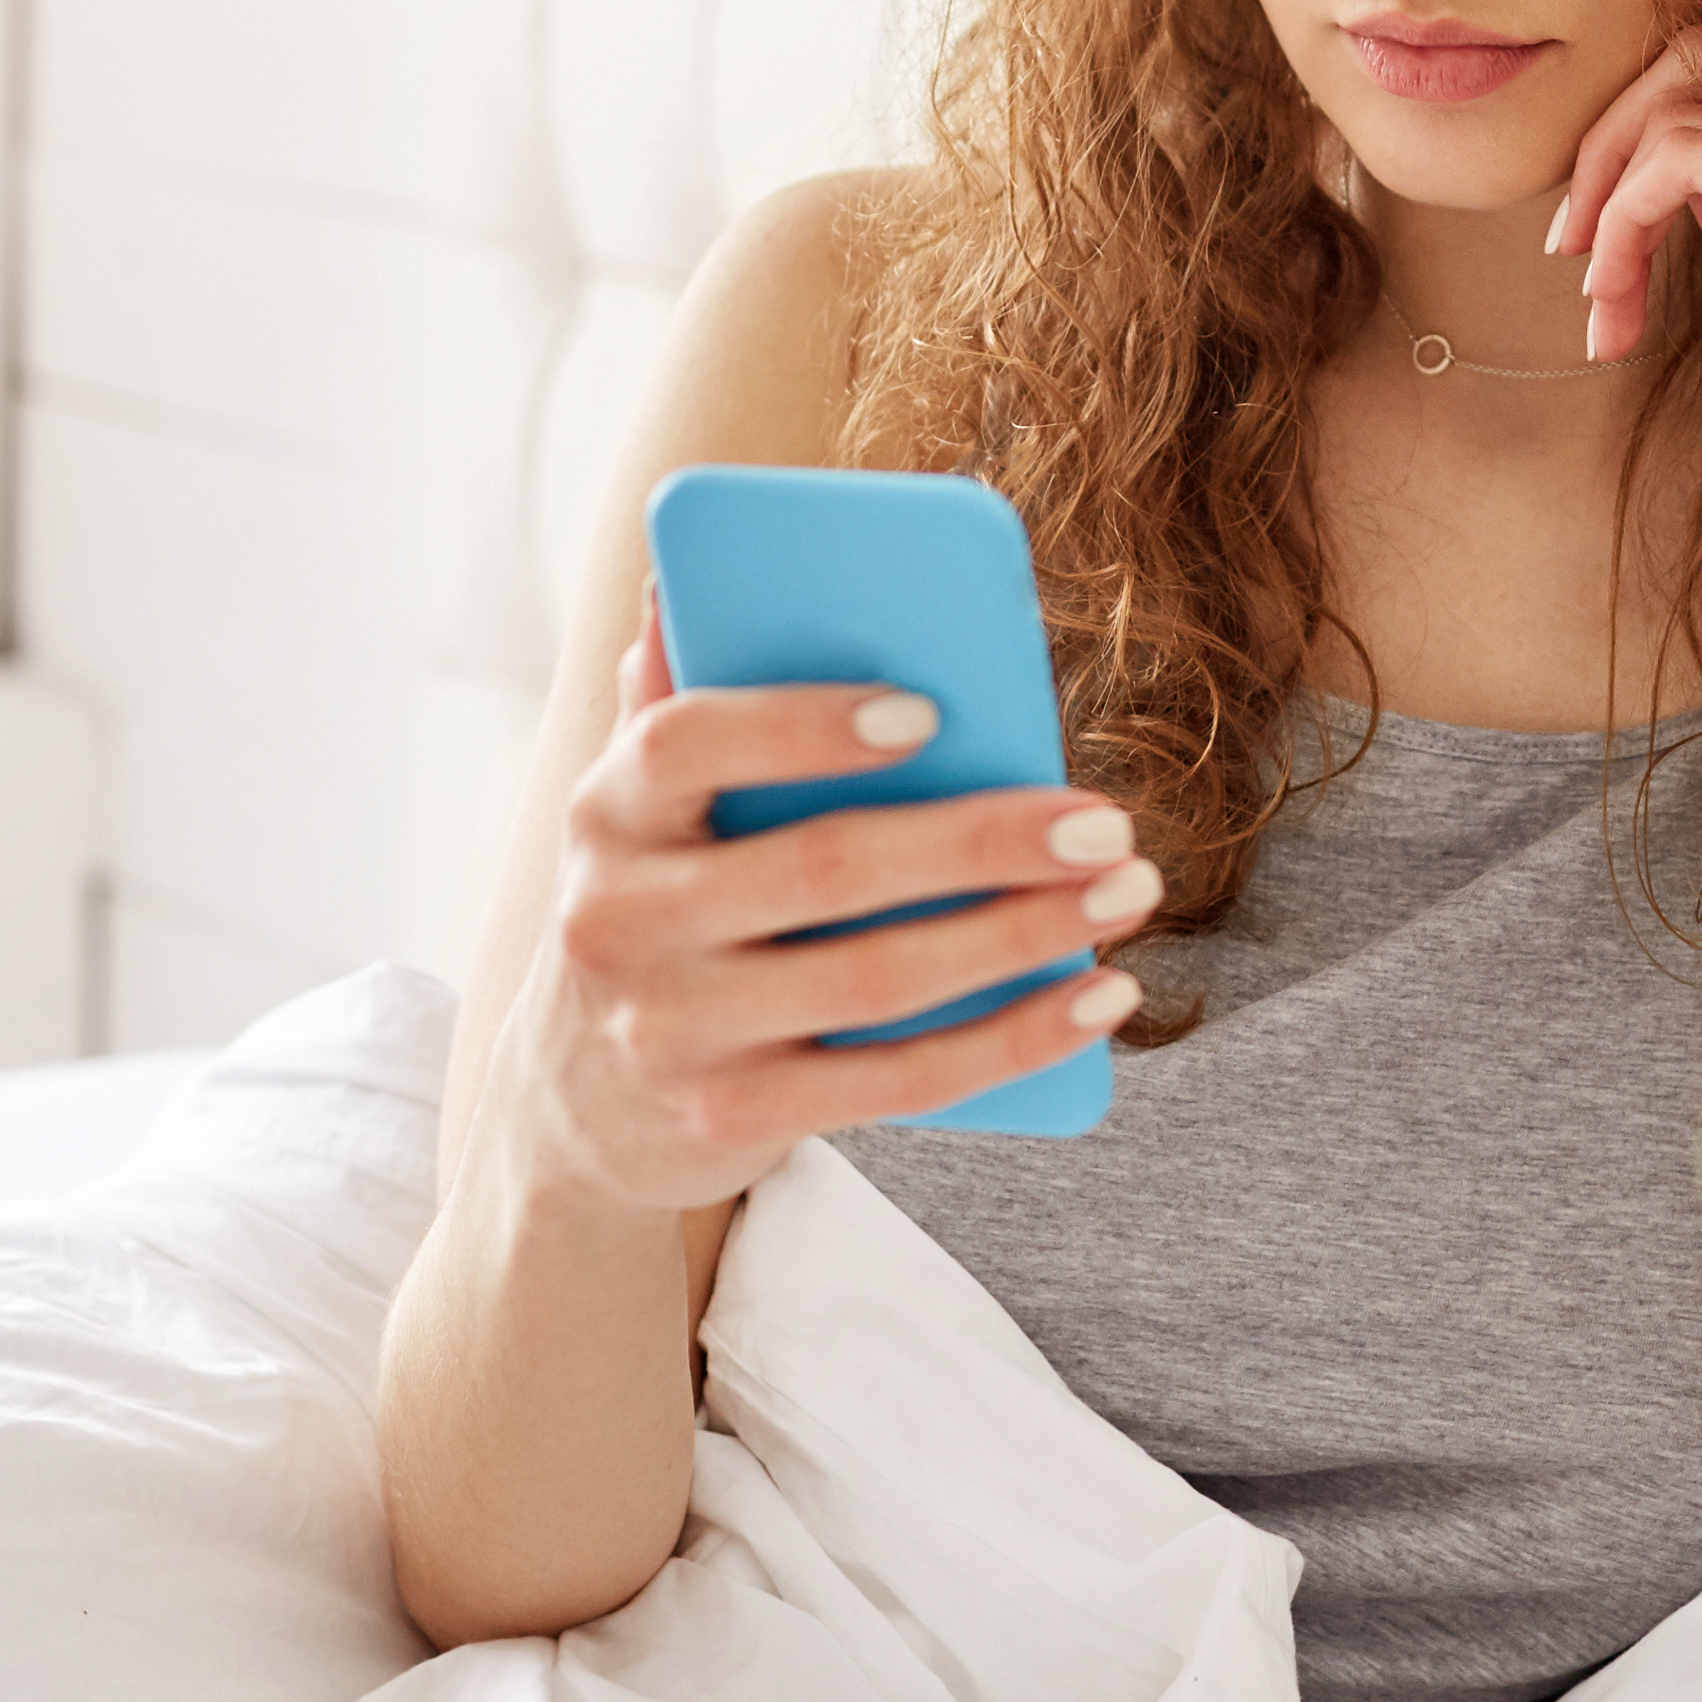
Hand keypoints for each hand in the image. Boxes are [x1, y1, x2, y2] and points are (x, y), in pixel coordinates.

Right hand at [506, 591, 1153, 1210]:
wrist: (576, 1110)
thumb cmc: (655, 917)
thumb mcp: (638, 816)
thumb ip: (669, 710)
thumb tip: (679, 584)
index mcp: (607, 813)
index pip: (686, 744)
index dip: (804, 724)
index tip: (928, 711)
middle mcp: (623, 922)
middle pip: (823, 868)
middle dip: (981, 841)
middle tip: (1103, 822)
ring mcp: (674, 1031)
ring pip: (877, 979)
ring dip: (1023, 935)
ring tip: (1125, 892)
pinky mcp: (733, 1117)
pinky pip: (899, 1080)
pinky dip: (1012, 1039)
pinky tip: (1095, 998)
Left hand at [1546, 30, 1701, 573]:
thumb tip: (1680, 183)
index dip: (1645, 139)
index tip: (1598, 240)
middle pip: (1698, 57)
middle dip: (1608, 142)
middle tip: (1567, 246)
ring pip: (1675, 108)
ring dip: (1605, 202)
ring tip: (1597, 301)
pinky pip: (1678, 156)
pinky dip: (1624, 221)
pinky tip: (1614, 299)